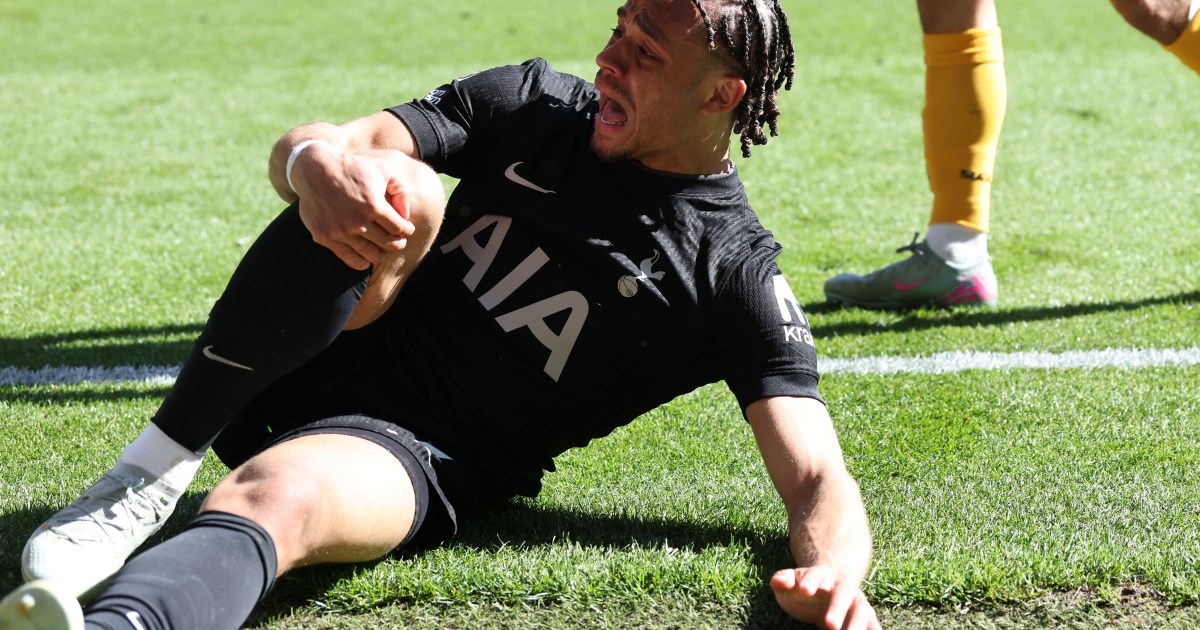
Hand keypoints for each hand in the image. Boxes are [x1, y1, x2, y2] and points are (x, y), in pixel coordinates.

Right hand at [292, 145, 416, 269]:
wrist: (315, 170)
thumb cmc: (353, 168)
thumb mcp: (383, 169)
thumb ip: (401, 190)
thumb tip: (406, 215)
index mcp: (374, 205)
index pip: (399, 228)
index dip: (406, 230)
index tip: (407, 229)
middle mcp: (357, 221)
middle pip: (387, 243)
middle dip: (397, 243)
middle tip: (398, 241)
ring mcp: (339, 231)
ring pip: (369, 253)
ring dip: (380, 254)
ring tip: (383, 251)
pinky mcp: (324, 237)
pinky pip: (348, 257)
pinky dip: (360, 262)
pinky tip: (366, 261)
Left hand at [770, 566, 879, 629]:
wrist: (829, 588)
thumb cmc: (804, 588)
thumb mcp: (790, 583)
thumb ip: (783, 580)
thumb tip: (776, 581)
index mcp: (822, 575)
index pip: (816, 575)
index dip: (810, 581)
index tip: (803, 590)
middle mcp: (843, 587)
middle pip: (843, 594)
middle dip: (838, 609)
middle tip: (829, 625)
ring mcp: (857, 603)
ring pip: (862, 611)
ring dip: (858, 625)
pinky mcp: (866, 618)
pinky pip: (872, 626)